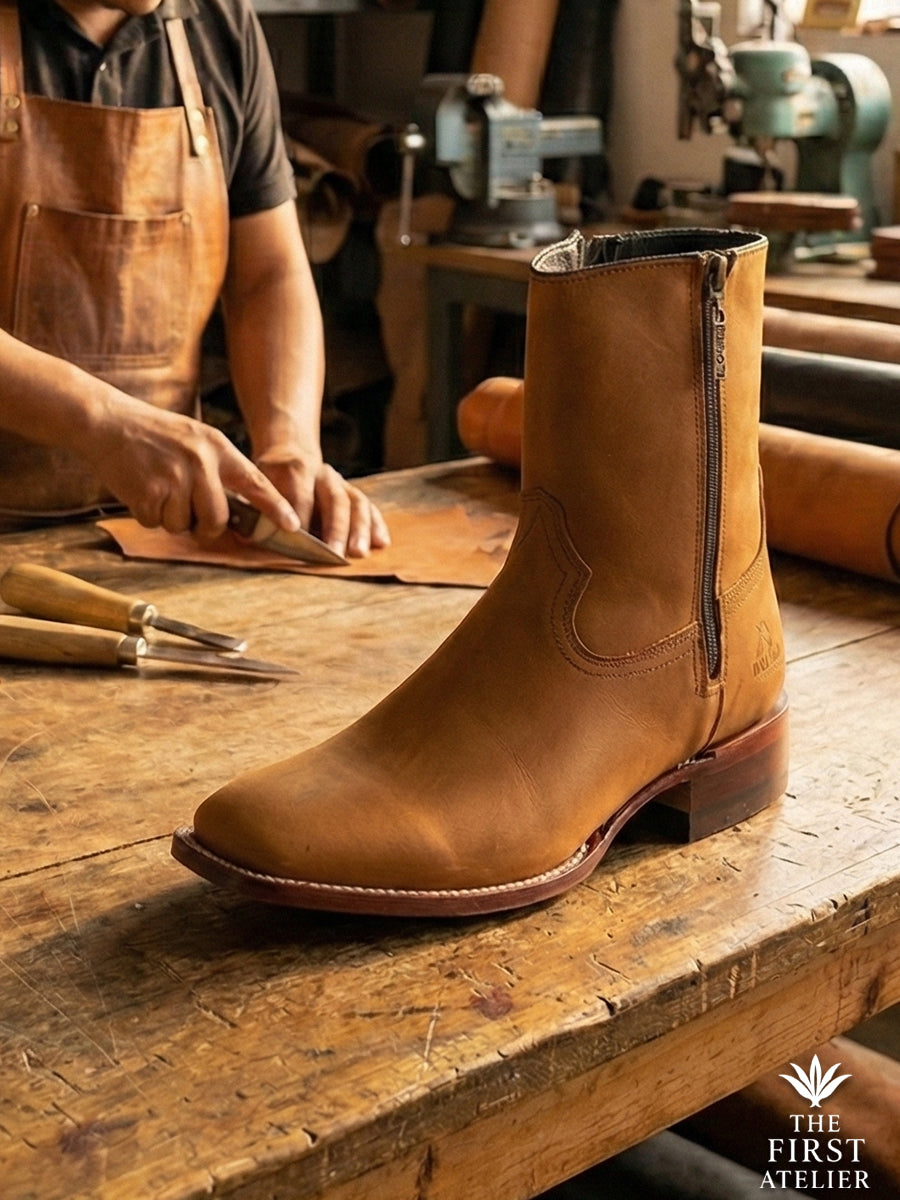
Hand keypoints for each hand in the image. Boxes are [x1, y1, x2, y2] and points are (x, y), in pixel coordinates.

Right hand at [85, 399, 301, 540]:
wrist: (107, 421)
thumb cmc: (153, 435)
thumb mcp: (195, 440)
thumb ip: (217, 470)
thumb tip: (235, 512)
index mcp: (216, 447)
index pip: (255, 483)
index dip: (276, 508)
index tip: (294, 526)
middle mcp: (200, 462)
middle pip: (217, 520)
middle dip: (205, 526)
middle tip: (190, 511)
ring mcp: (174, 478)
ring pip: (184, 525)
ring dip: (171, 517)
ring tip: (158, 487)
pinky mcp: (148, 493)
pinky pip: (157, 524)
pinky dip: (148, 514)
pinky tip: (142, 489)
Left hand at [255, 450, 390, 558]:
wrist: (289, 451)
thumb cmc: (268, 478)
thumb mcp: (256, 483)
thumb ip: (255, 507)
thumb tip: (249, 534)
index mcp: (292, 469)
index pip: (299, 495)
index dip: (301, 518)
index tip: (300, 541)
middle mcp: (321, 472)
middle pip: (333, 499)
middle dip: (335, 528)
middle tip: (335, 553)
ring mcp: (340, 481)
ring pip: (355, 501)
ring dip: (359, 529)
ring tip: (359, 552)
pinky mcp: (353, 490)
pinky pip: (369, 505)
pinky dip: (376, 524)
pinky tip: (382, 542)